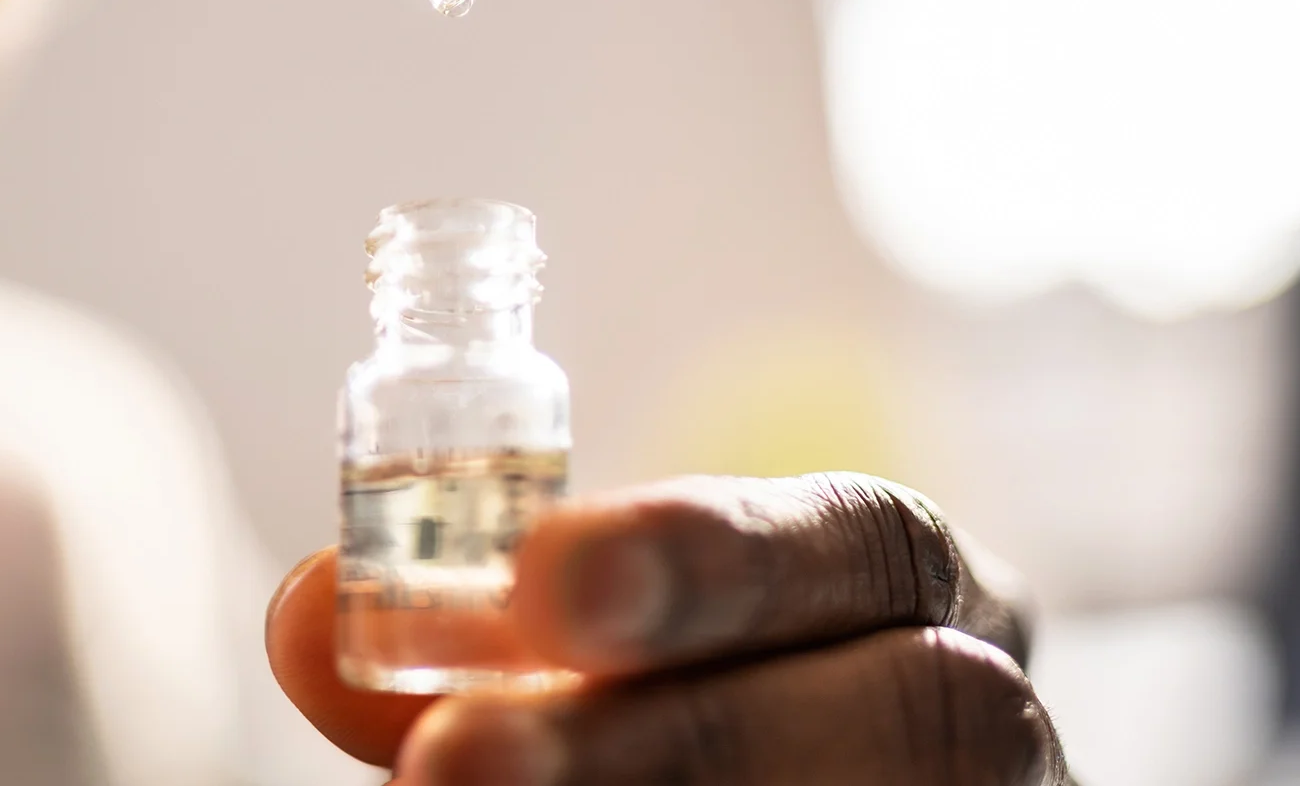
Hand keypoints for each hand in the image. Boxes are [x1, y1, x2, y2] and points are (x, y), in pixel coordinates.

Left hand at [268, 473, 1071, 784]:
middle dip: (683, 732)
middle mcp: (989, 715)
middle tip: (460, 762)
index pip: (869, 538)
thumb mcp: (581, 689)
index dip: (716, 553)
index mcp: (911, 602)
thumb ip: (472, 665)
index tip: (545, 575)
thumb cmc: (670, 742)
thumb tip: (309, 616)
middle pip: (920, 704)